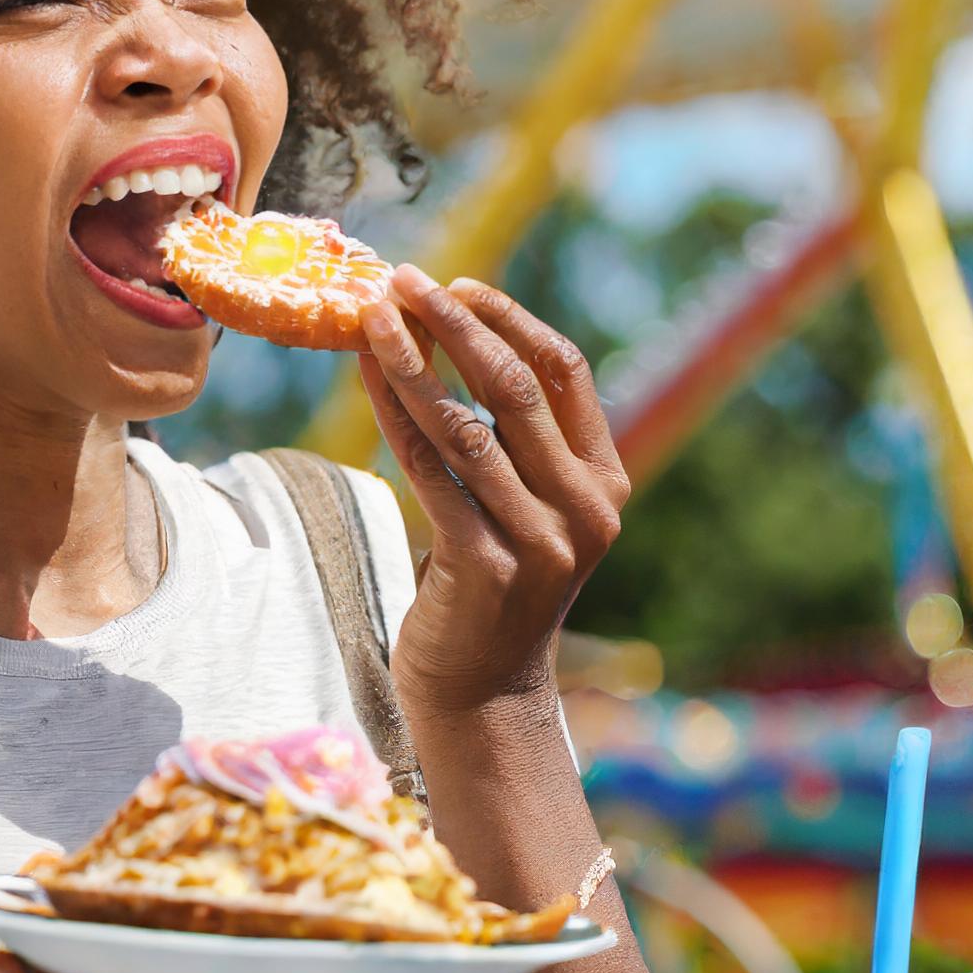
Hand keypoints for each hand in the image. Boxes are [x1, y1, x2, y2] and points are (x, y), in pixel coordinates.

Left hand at [358, 266, 629, 719]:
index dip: (510, 318)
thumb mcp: (530, 510)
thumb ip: (518, 444)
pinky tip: (366, 378)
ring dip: (411, 360)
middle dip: (455, 322)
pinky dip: (393, 415)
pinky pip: (429, 470)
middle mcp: (585, 508)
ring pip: (465, 423)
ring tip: (371, 315)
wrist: (484, 694)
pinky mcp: (485, 564)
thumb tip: (455, 339)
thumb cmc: (493, 587)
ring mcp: (539, 540)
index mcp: (606, 482)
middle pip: (516, 385)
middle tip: (403, 277)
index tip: (456, 284)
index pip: (566, 371)